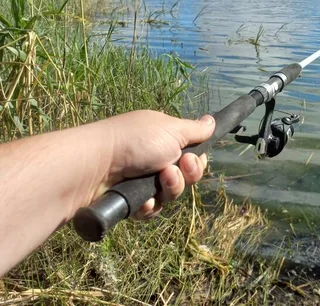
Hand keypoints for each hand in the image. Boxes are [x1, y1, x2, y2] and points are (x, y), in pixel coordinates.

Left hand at [92, 110, 214, 218]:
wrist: (96, 166)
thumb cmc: (135, 141)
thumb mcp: (171, 129)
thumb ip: (195, 130)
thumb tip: (212, 120)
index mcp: (164, 140)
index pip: (192, 157)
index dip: (196, 162)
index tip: (191, 158)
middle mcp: (154, 160)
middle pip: (185, 178)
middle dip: (185, 176)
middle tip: (172, 169)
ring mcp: (142, 181)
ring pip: (171, 195)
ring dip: (170, 189)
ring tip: (158, 180)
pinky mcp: (131, 201)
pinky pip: (152, 210)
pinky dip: (150, 205)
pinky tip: (142, 200)